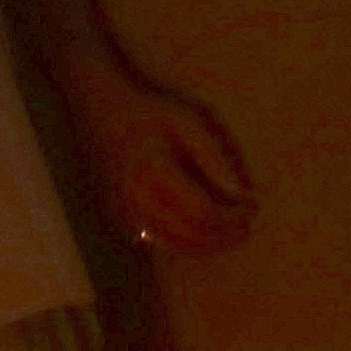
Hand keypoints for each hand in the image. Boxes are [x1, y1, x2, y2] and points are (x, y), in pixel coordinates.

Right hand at [67, 67, 256, 259]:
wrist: (99, 104)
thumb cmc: (149, 109)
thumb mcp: (190, 121)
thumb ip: (217, 158)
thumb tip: (244, 195)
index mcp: (156, 174)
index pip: (204, 212)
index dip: (232, 217)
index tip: (251, 207)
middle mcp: (136, 198)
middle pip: (190, 234)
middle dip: (223, 235)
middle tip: (245, 227)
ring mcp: (123, 209)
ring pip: (172, 244)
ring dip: (204, 246)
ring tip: (228, 235)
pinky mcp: (116, 213)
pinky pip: (154, 241)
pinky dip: (180, 244)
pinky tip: (197, 236)